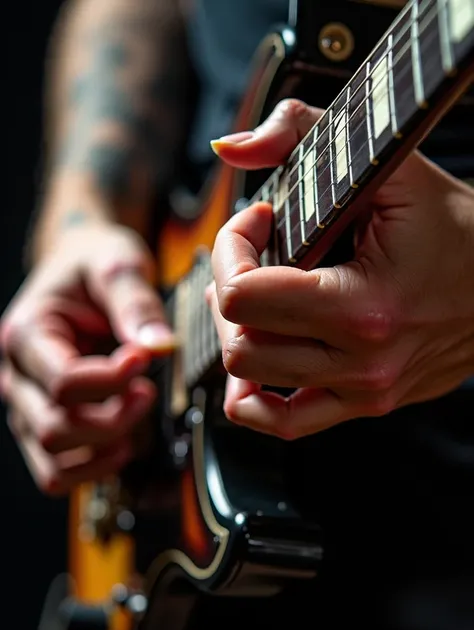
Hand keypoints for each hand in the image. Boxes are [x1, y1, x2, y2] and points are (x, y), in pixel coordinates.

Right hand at [0, 222, 174, 493]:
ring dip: (105, 448)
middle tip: (146, 390)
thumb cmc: (93, 264)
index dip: (113, 381)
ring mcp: (26, 405)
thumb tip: (160, 348)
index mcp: (25, 333)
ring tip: (135, 412)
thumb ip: (136, 303)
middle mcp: (16, 375)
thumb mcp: (117, 265)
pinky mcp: (41, 423)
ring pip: (53, 462)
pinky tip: (123, 441)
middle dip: (114, 419)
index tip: (143, 360)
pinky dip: (92, 468)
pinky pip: (56, 473)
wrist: (79, 268)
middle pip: (56, 429)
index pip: (64, 382)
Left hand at [207, 99, 473, 439]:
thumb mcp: (390, 166)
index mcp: (364, 306)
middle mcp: (361, 362)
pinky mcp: (366, 403)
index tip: (258, 220)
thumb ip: (302, 132)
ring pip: (249, 387)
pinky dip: (253, 398)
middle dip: (227, 289)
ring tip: (256, 299)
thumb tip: (227, 147)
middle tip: (252, 256)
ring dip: (236, 335)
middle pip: (239, 346)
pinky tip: (259, 361)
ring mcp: (363, 391)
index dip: (230, 248)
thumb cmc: (452, 227)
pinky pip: (285, 424)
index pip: (244, 297)